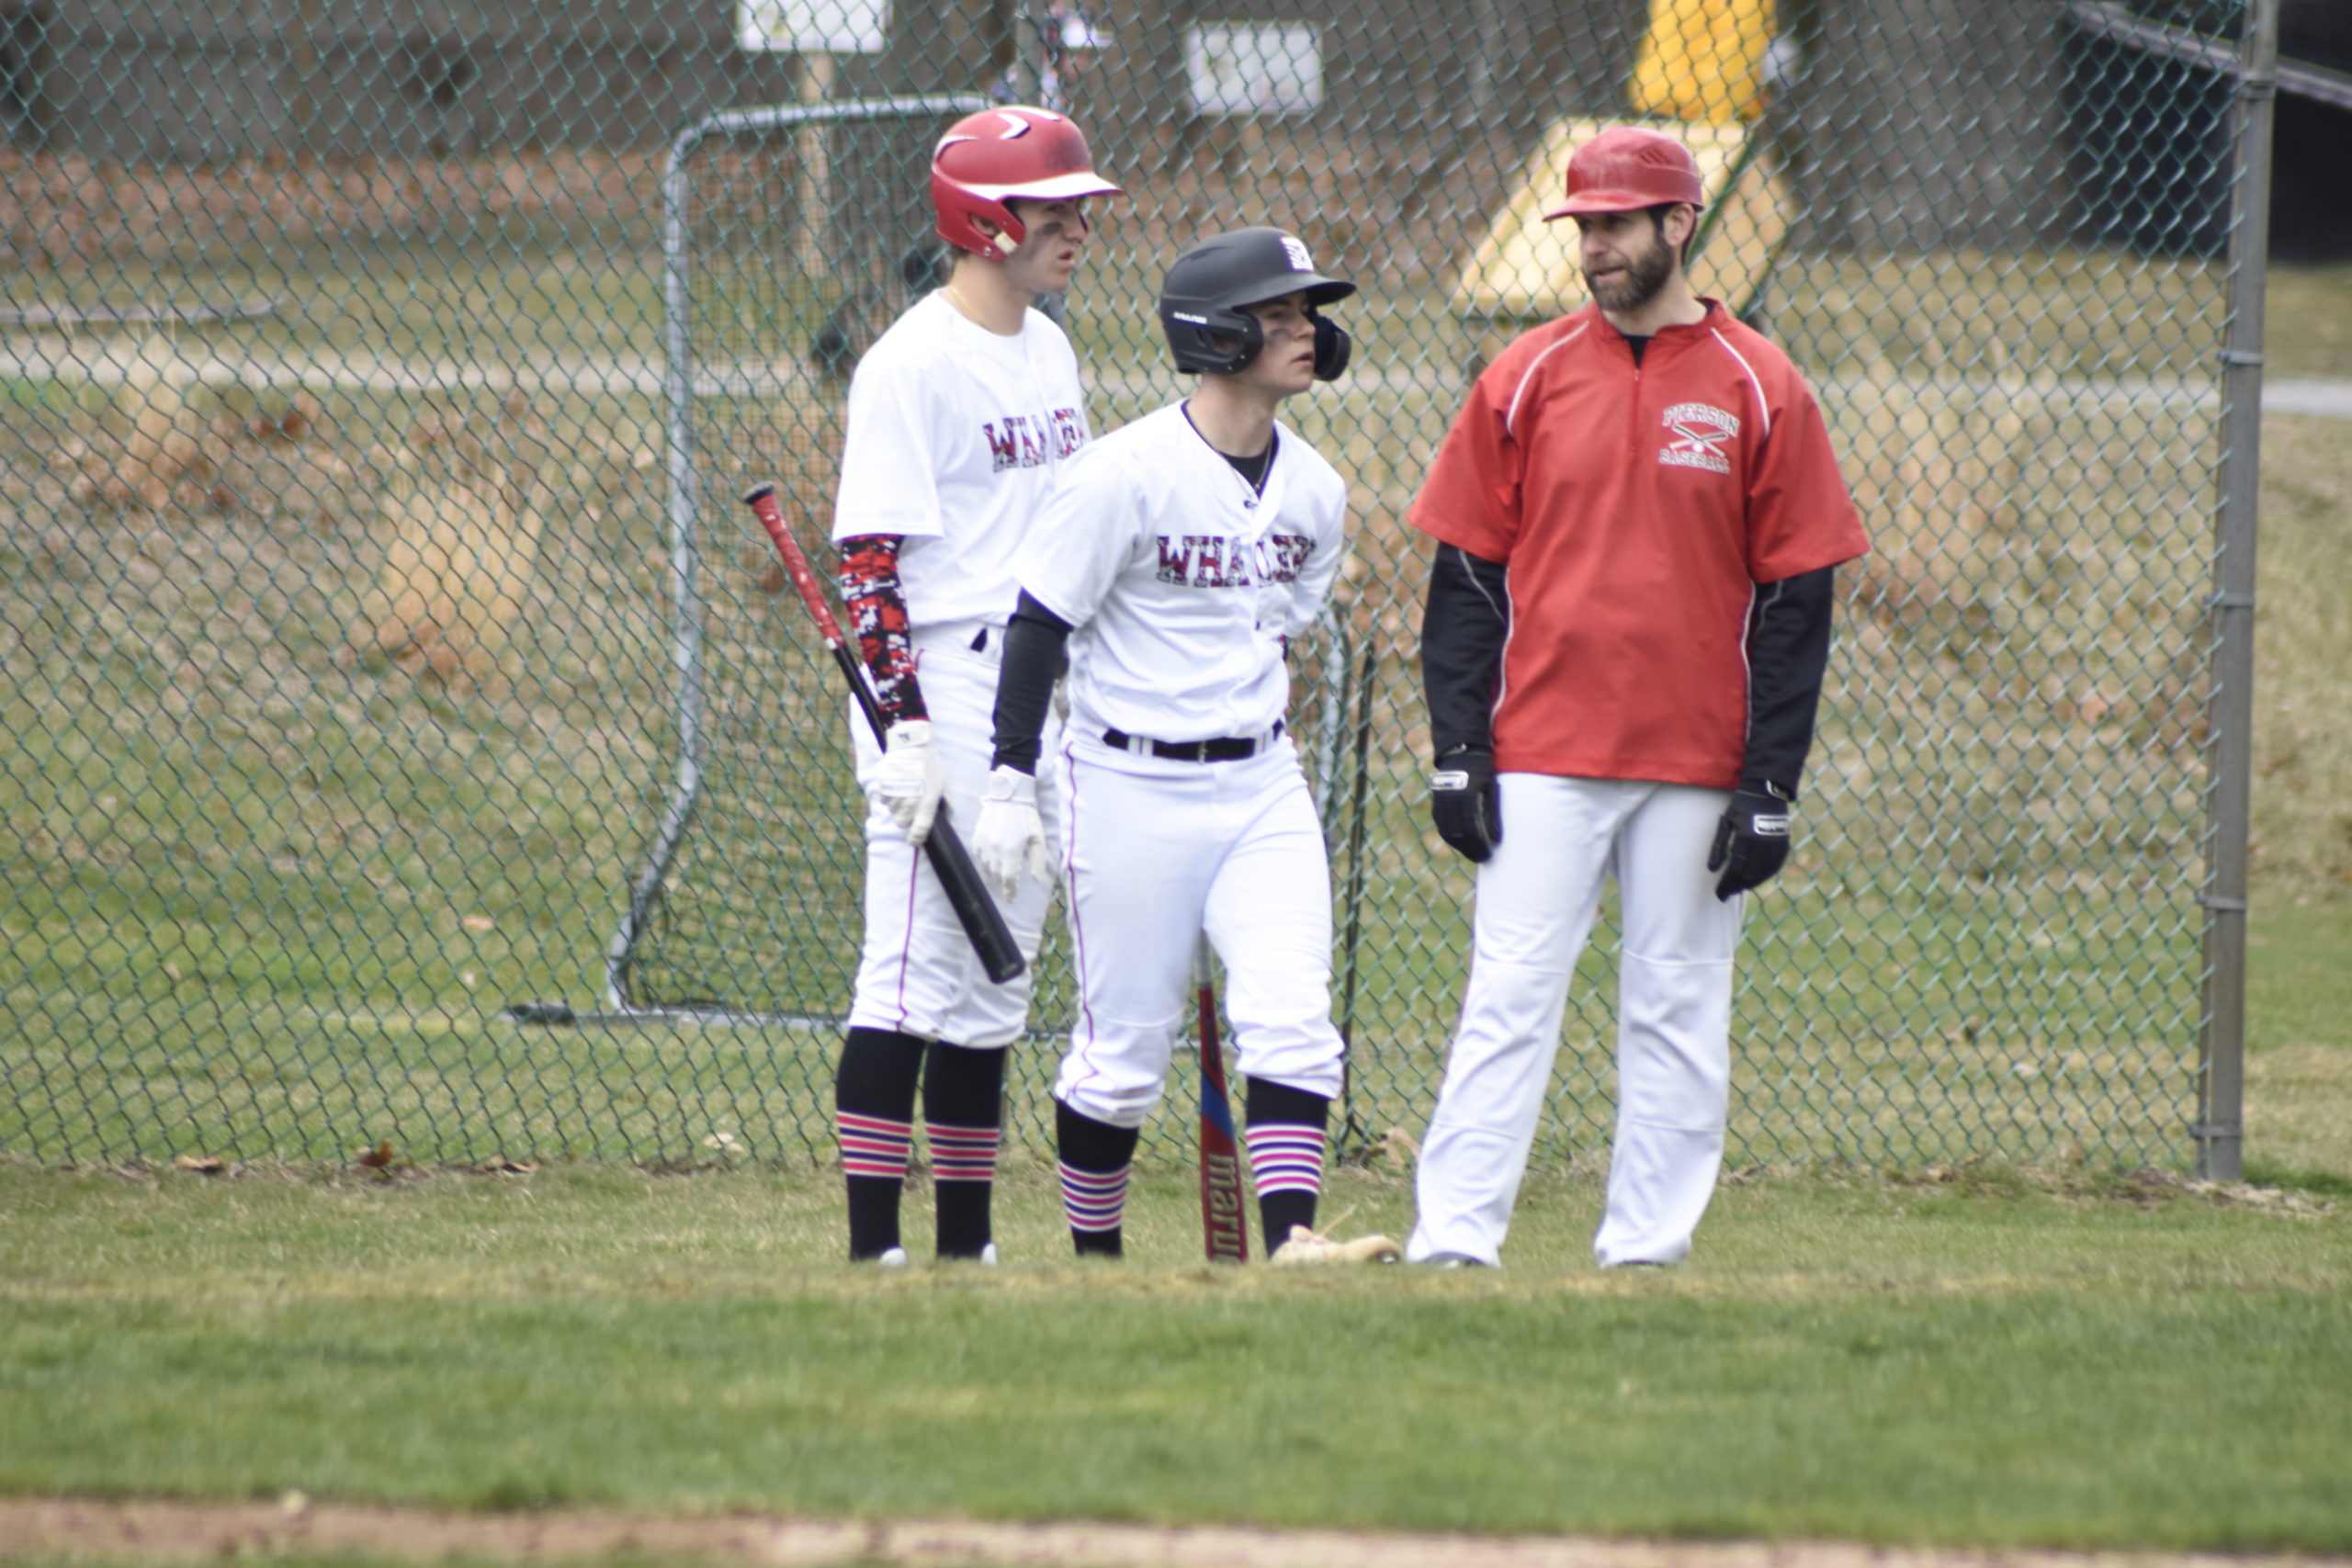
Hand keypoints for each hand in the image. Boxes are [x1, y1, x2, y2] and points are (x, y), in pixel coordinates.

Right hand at [874, 719, 946, 844]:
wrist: (912, 745)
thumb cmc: (931, 764)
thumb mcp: (943, 784)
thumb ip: (946, 804)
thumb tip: (946, 816)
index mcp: (926, 803)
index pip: (919, 830)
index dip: (916, 838)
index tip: (914, 840)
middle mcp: (909, 802)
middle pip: (901, 823)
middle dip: (905, 817)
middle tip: (911, 805)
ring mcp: (895, 795)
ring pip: (891, 810)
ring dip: (896, 805)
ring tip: (904, 790)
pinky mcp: (883, 787)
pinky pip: (883, 799)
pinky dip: (888, 795)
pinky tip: (896, 784)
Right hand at [973, 766, 1046, 900]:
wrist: (1008, 795)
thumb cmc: (1026, 816)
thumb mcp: (1038, 838)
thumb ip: (1038, 861)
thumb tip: (1037, 880)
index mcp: (1011, 852)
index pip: (1008, 880)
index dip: (1009, 892)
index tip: (1011, 899)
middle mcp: (995, 851)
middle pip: (996, 875)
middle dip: (1002, 883)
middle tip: (1007, 887)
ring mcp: (983, 844)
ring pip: (985, 867)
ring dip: (992, 874)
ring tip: (998, 876)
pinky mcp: (976, 837)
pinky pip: (978, 856)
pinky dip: (984, 863)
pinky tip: (989, 863)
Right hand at [1430, 749, 1500, 862]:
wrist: (1461, 752)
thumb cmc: (1482, 770)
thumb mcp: (1490, 787)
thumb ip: (1490, 810)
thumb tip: (1494, 835)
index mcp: (1468, 794)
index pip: (1473, 826)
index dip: (1481, 843)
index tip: (1489, 853)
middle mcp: (1451, 798)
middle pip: (1459, 832)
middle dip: (1470, 848)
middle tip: (1481, 858)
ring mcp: (1441, 800)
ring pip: (1447, 830)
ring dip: (1459, 845)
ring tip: (1471, 852)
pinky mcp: (1436, 801)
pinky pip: (1441, 823)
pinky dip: (1450, 835)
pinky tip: (1460, 841)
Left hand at [1708, 785, 1791, 899]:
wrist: (1766, 791)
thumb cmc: (1741, 807)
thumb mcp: (1726, 823)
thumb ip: (1719, 846)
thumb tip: (1712, 869)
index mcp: (1746, 839)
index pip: (1735, 869)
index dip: (1727, 884)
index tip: (1719, 894)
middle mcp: (1763, 845)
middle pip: (1749, 874)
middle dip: (1737, 886)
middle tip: (1727, 893)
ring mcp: (1775, 845)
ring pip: (1764, 873)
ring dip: (1751, 883)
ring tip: (1740, 888)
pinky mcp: (1783, 844)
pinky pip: (1775, 865)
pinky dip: (1766, 875)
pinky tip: (1758, 880)